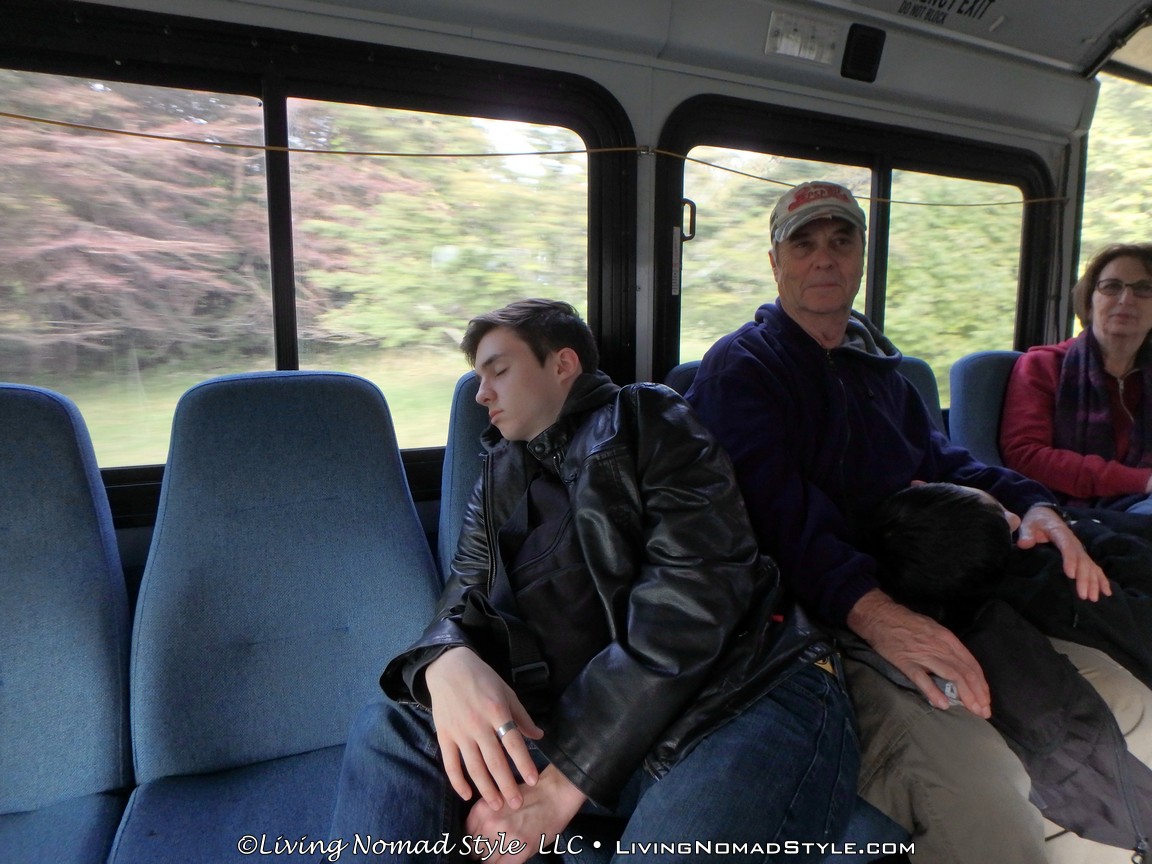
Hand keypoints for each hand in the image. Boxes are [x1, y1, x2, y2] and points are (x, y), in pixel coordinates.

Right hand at [424, 647, 543, 810]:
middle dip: (507, 785)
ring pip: (474, 767)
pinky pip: (450, 763)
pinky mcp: (444, 736)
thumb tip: (539, 736)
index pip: (513, 742)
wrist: (449, 668)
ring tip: (497, 804)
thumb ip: (522, 716)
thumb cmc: (482, 679)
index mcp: (496, 711)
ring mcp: (459, 732)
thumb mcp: (507, 692)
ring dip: (486, 788)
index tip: (533, 780)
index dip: (523, 762)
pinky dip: (458, 781)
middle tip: (517, 803)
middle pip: (494, 760)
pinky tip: (467, 794)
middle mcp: (478, 724)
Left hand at [464, 766, 585, 863]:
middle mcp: (490, 825)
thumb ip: (482, 817)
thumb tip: (472, 838)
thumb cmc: (527, 796)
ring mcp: (505, 839)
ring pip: (486, 861)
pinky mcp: (520, 851)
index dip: (470, 843)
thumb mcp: (498, 800)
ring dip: (491, 859)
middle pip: (473, 851)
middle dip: (480, 852)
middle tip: (490, 849)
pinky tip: (508, 858)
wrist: (554, 794)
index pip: (464, 837)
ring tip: (501, 851)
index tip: (477, 845)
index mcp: (481, 810)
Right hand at [847, 589, 990, 717]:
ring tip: (972, 711)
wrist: (879, 616)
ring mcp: (922, 654)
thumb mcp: (932, 628)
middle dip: (978, 694)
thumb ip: (946, 646)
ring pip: (951, 676)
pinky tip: (943, 704)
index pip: (971, 664)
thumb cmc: (906, 622)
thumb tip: (958, 667)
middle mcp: (939, 646)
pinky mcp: (905, 661)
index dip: (981, 684)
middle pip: (965, 672)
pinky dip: (934, 692)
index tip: (985, 699)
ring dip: (965, 696)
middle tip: (983, 712)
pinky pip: (922, 679)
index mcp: (947, 638)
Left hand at [1015, 504, 1110, 601]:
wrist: (1046, 516)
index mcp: (1061, 534)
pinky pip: (1094, 568)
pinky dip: (1101, 580)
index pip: (1067, 548)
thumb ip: (1027, 534)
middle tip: (1083, 595)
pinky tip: (1106, 592)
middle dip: (1084, 578)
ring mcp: (1080, 550)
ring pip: (1090, 567)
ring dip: (1093, 582)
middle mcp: (1074, 543)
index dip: (1070, 560)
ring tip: (1093, 598)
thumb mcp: (1029, 525)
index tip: (1070, 574)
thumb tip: (1024, 544)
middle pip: (1082, 561)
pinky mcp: (1081, 556)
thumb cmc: (1037, 522)